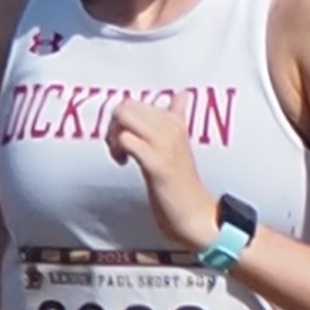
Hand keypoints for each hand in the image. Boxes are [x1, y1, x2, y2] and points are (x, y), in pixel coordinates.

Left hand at [106, 95, 213, 250]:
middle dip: (114, 125)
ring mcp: (165, 144)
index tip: (126, 138)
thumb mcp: (180, 145)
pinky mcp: (156, 162)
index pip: (137, 102)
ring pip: (124, 117)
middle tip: (118, 147)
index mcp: (176, 122)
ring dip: (113, 136)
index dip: (123, 119)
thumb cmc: (182, 183)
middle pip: (126, 106)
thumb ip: (178, 117)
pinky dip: (118, 149)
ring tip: (120, 154)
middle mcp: (172, 128)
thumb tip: (182, 95)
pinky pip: (126, 140)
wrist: (196, 214)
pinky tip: (123, 163)